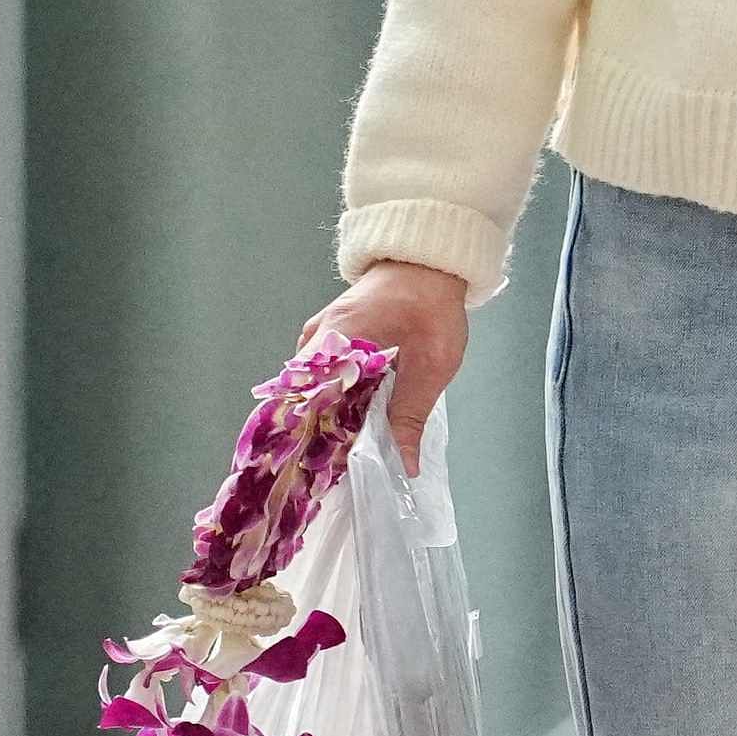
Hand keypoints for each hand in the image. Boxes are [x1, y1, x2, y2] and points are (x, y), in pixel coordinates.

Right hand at [297, 261, 470, 470]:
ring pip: (317, 393)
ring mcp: (319, 340)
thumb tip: (403, 465)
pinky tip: (353, 426)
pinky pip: (327, 379)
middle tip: (338, 472)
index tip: (322, 470)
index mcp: (332, 342)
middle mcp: (314, 342)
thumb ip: (411, 415)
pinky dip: (339, 401)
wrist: (430, 263)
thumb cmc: (431, 306)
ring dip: (331, 420)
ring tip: (345, 457)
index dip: (311, 440)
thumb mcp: (431, 364)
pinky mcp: (330, 341)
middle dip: (322, 437)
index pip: (305, 403)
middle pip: (307, 402)